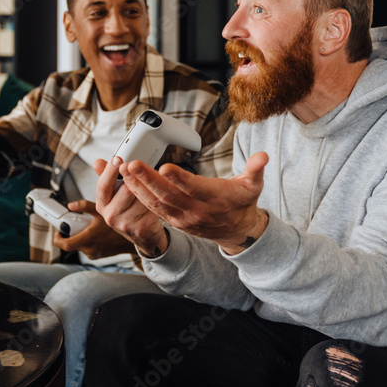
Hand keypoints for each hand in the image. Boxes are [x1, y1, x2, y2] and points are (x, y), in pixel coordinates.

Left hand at [52, 200, 136, 258]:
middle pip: (71, 243)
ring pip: (78, 245)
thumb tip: (70, 205)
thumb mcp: (102, 211)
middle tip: (76, 224)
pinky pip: (85, 247)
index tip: (57, 232)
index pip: (66, 245)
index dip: (58, 239)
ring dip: (79, 236)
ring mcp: (93, 254)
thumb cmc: (118, 225)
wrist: (131, 240)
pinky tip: (94, 234)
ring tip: (89, 228)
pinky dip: (86, 240)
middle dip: (71, 234)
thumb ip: (84, 206)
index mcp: (89, 239)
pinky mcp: (96, 256)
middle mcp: (89, 249)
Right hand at [93, 158, 169, 257]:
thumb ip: (107, 177)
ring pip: (141, 196)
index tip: (117, 159)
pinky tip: (159, 198)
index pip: (103, 185)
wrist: (143, 236)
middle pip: (126, 189)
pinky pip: (152, 206)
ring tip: (151, 186)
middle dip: (136, 178)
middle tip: (143, 172)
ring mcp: (125, 224)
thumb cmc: (129, 210)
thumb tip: (97, 162)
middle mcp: (111, 216)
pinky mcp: (141, 228)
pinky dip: (157, 199)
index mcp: (102, 204)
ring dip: (148, 188)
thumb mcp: (114, 195)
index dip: (110, 171)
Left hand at [118, 151, 270, 254]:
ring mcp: (183, 217)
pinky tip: (127, 183)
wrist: (236, 230)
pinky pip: (154, 209)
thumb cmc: (242, 202)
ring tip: (123, 170)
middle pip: (169, 195)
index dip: (179, 179)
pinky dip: (140, 196)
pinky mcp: (175, 220)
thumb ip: (256, 169)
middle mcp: (196, 210)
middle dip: (148, 180)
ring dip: (138, 187)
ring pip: (157, 203)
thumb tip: (263, 156)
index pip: (194, 188)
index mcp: (215, 198)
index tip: (164, 167)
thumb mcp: (253, 185)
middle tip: (131, 164)